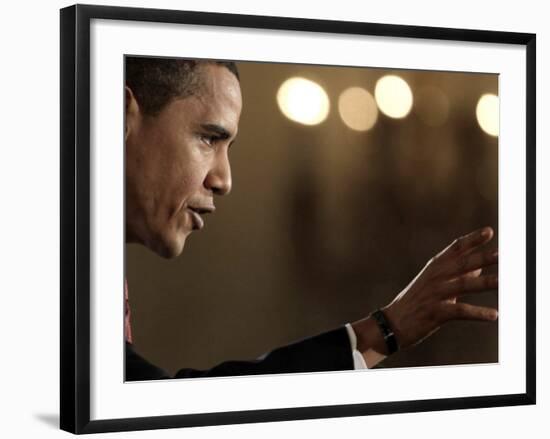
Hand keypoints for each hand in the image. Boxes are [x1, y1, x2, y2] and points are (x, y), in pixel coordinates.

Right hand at [383, 226, 497, 349]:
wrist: (392, 323)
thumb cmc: (415, 302)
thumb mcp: (433, 284)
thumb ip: (456, 275)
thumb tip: (478, 267)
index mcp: (434, 268)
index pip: (455, 249)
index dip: (472, 239)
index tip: (489, 231)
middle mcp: (435, 277)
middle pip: (462, 264)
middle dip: (482, 258)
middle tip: (502, 254)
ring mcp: (434, 294)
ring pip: (463, 285)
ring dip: (484, 283)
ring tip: (503, 281)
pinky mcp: (435, 313)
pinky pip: (460, 311)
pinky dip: (478, 313)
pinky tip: (494, 315)